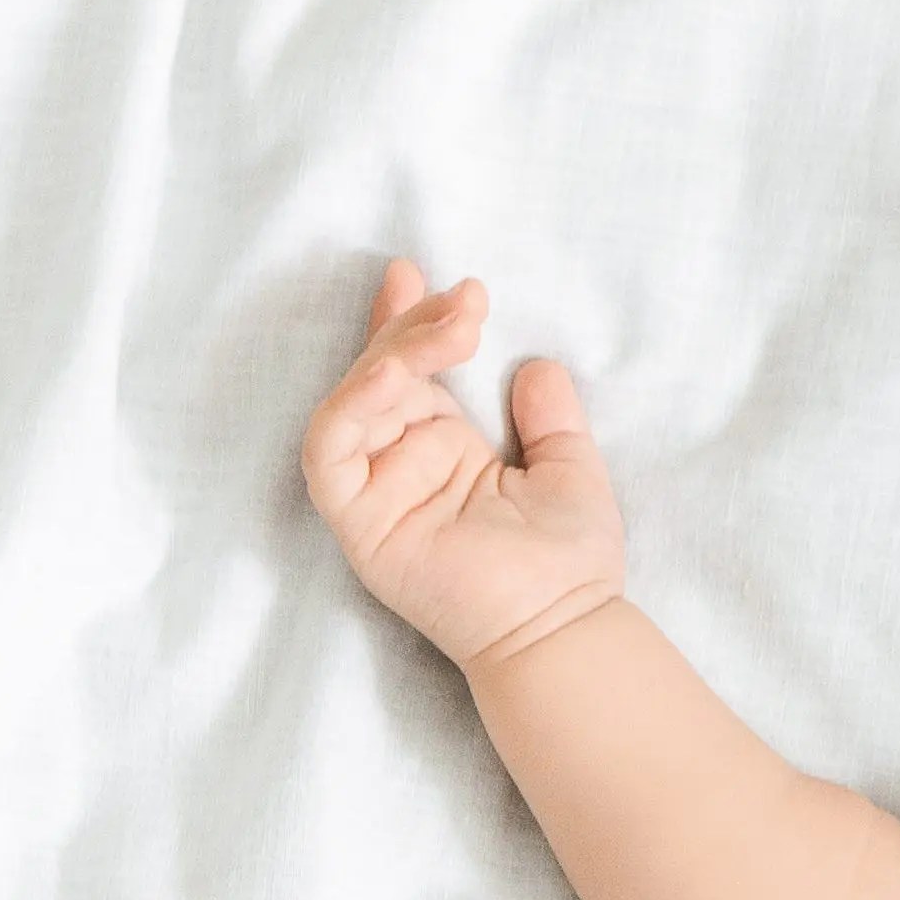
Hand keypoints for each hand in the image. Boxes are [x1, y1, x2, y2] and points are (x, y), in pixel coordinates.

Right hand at [300, 259, 627, 668]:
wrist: (565, 625)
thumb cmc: (570, 563)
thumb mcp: (570, 467)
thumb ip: (549, 417)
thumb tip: (538, 365)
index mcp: (443, 451)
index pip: (408, 373)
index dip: (406, 322)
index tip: (418, 274)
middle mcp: (401, 467)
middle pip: (379, 377)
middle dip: (413, 328)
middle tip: (465, 302)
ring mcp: (374, 495)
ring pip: (351, 405)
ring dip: (391, 355)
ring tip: (449, 330)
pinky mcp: (357, 524)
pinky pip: (329, 453)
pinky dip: (352, 407)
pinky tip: (396, 376)